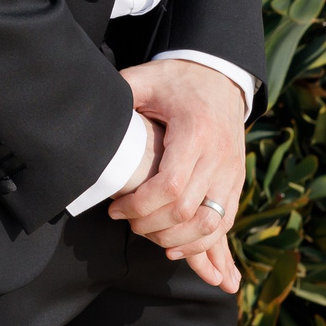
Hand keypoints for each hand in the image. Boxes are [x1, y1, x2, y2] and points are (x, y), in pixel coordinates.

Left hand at [110, 59, 246, 295]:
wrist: (221, 77)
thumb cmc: (177, 79)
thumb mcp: (146, 78)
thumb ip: (121, 93)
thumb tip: (88, 111)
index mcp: (195, 132)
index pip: (170, 186)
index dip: (139, 206)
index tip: (115, 209)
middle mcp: (219, 157)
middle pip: (187, 211)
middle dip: (151, 226)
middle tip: (127, 223)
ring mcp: (232, 172)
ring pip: (210, 225)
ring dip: (177, 240)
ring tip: (148, 236)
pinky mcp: (237, 182)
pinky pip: (224, 222)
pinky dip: (201, 242)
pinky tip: (176, 248)